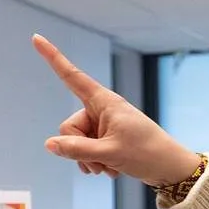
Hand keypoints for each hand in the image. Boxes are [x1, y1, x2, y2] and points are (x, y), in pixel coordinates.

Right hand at [32, 34, 201, 185]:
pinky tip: (112, 170)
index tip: (36, 38)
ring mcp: (105, 125)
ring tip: (111, 167)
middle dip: (80, 148)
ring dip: (90, 159)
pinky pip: (87, 150)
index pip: (72, 76)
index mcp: (105, 102)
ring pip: (77, 142)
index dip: (53, 57)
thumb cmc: (147, 154)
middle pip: (70, 126)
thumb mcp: (109, 153)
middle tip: (103, 162)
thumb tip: (50, 144)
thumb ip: (77, 149)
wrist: (172, 169)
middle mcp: (102, 109)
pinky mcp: (108, 139)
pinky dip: (97, 162)